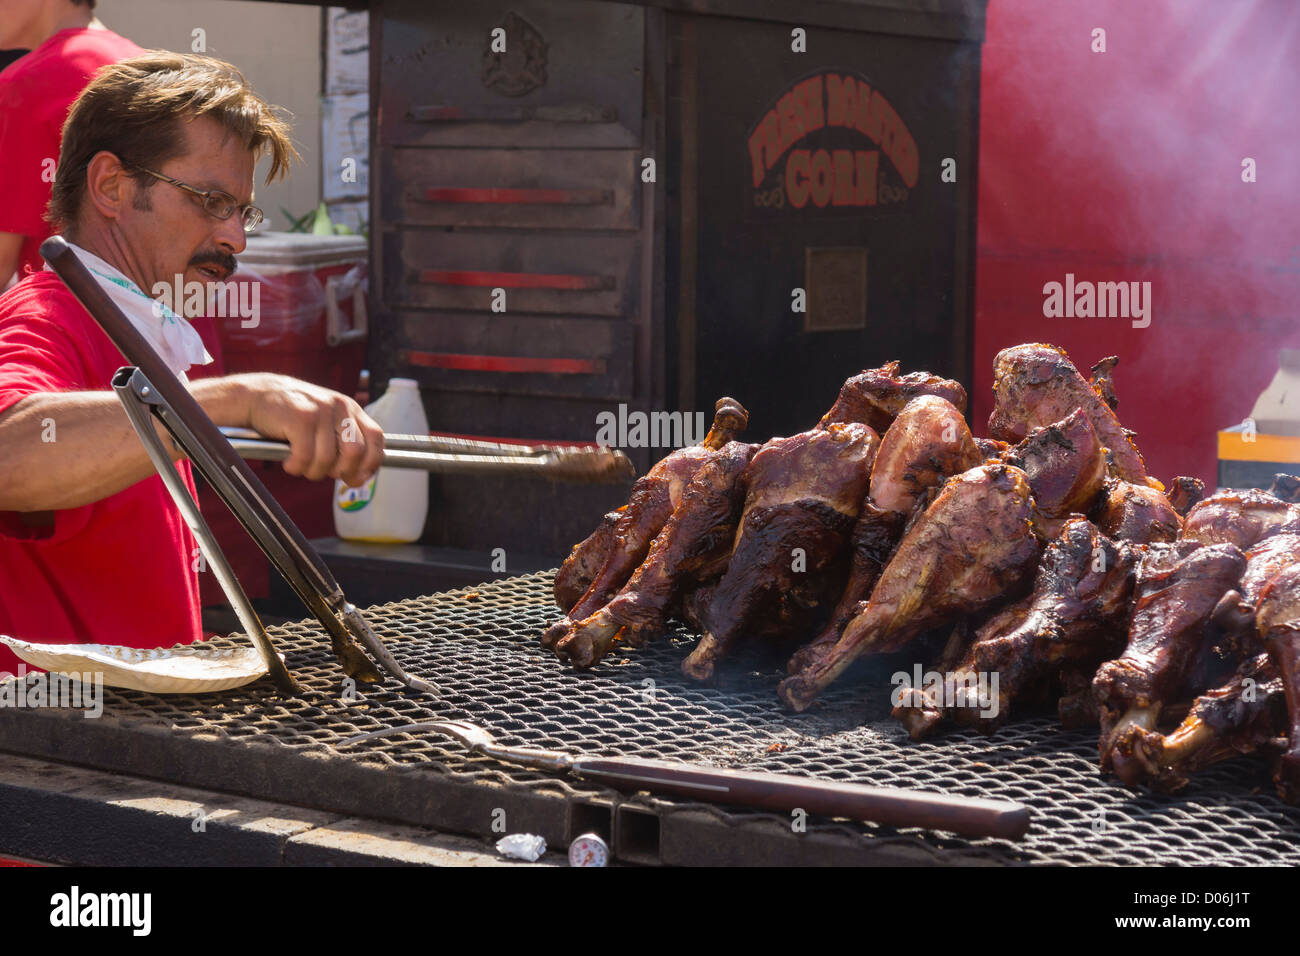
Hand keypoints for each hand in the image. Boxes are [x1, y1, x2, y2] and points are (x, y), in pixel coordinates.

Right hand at [241, 374, 383, 485]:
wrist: (255, 395)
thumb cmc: (291, 415)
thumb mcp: (325, 422)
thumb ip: (344, 445)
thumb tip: (359, 479)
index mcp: (351, 408)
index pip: (376, 439)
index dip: (370, 463)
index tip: (355, 477)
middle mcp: (340, 407)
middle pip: (355, 452)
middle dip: (340, 471)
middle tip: (322, 471)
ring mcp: (320, 411)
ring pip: (327, 459)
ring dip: (312, 471)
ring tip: (300, 465)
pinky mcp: (300, 418)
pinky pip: (305, 457)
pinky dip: (296, 467)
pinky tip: (288, 461)